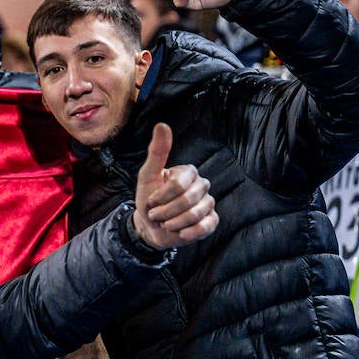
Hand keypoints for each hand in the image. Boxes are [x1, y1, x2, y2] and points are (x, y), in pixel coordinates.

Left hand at [132, 123, 217, 248]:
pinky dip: (188, 232)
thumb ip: (156, 152)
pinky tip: (179, 232)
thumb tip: (162, 125)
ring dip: (173, 223)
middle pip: (187, 201)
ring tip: (165, 223)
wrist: (150, 226)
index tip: (150, 202)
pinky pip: (205, 227)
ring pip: (195, 215)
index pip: (179, 185)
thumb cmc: (148, 199)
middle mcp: (202, 185)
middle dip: (165, 212)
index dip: (161, 197)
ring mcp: (209, 203)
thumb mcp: (147, 176)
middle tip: (156, 215)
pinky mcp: (212, 221)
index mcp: (188, 172)